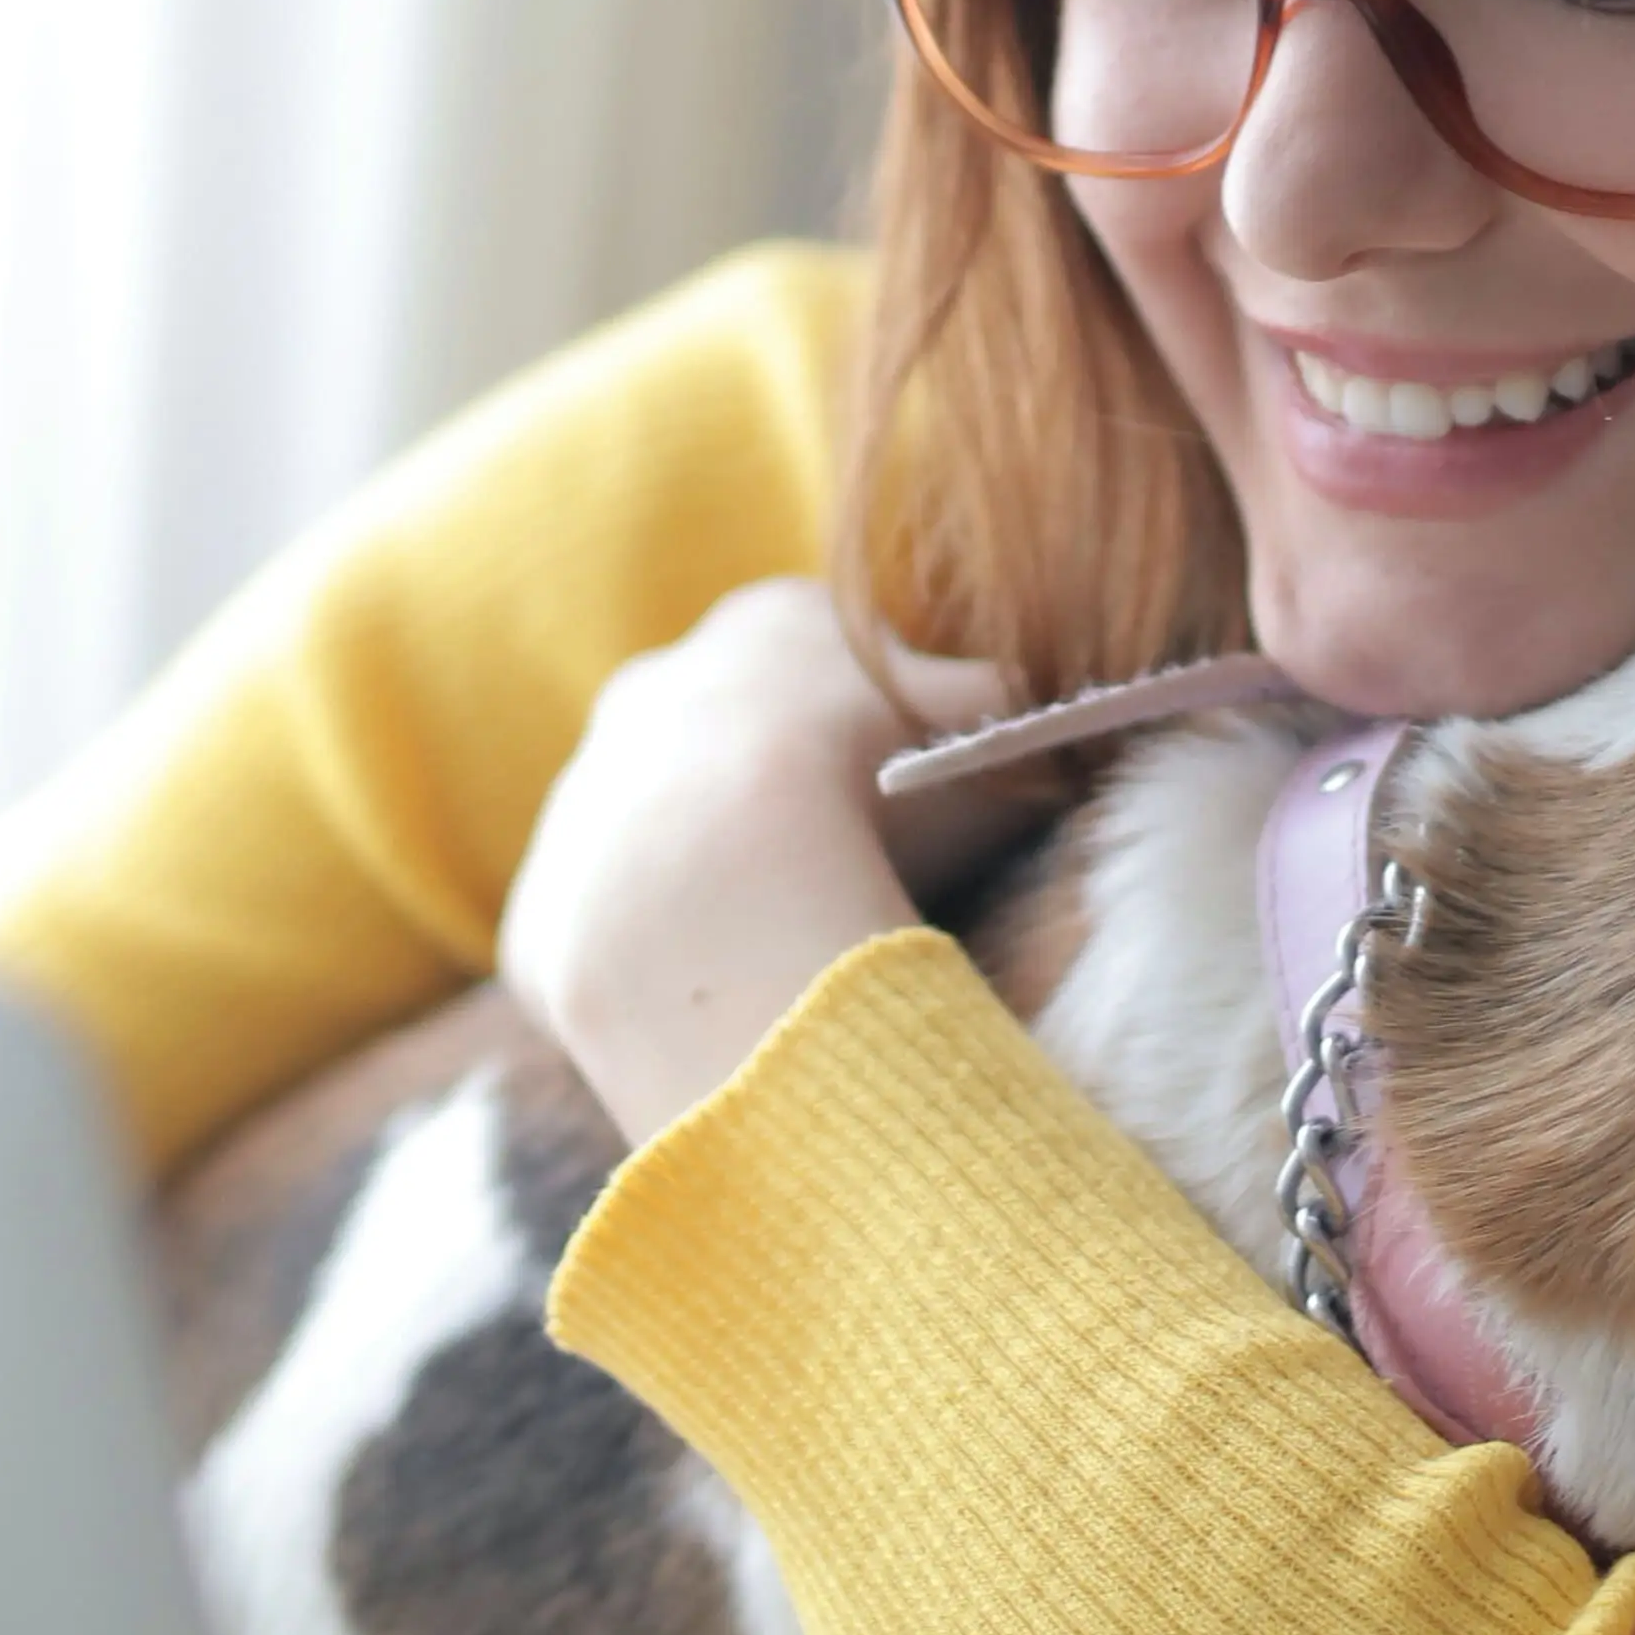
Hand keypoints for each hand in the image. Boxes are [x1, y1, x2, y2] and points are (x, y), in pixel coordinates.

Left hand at [501, 582, 1024, 1146]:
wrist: (717, 881)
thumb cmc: (873, 790)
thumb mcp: (989, 732)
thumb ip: (1023, 721)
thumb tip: (1090, 725)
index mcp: (763, 626)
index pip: (831, 671)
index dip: (887, 738)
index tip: (922, 803)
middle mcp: (650, 693)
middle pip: (731, 748)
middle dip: (784, 807)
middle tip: (855, 882)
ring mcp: (581, 802)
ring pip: (657, 847)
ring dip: (712, 895)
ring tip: (788, 958)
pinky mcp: (544, 910)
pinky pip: (613, 943)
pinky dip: (663, 975)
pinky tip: (723, 1009)